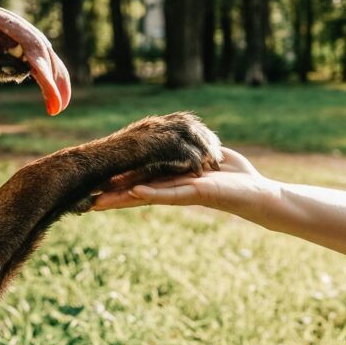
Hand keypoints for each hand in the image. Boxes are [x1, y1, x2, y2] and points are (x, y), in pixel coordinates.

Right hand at [92, 148, 277, 222]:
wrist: (259, 195)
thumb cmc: (235, 176)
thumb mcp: (205, 155)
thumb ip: (186, 150)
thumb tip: (173, 143)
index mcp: (170, 180)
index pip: (138, 180)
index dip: (116, 183)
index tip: (93, 184)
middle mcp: (172, 187)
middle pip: (135, 190)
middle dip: (111, 194)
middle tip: (86, 198)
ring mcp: (182, 192)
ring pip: (146, 195)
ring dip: (122, 197)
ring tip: (98, 201)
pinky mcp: (196, 193)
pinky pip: (170, 193)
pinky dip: (153, 192)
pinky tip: (136, 193)